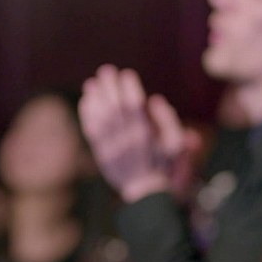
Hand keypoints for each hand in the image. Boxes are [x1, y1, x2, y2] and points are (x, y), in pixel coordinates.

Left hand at [78, 65, 183, 201]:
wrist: (144, 191)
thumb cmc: (163, 163)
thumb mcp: (175, 143)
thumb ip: (168, 120)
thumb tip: (155, 99)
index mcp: (146, 135)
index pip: (135, 106)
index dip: (129, 87)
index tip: (126, 73)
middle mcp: (127, 139)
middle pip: (115, 108)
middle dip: (109, 87)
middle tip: (106, 70)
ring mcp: (112, 147)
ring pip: (100, 118)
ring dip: (95, 98)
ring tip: (92, 82)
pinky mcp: (101, 153)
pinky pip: (91, 131)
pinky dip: (87, 115)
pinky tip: (86, 100)